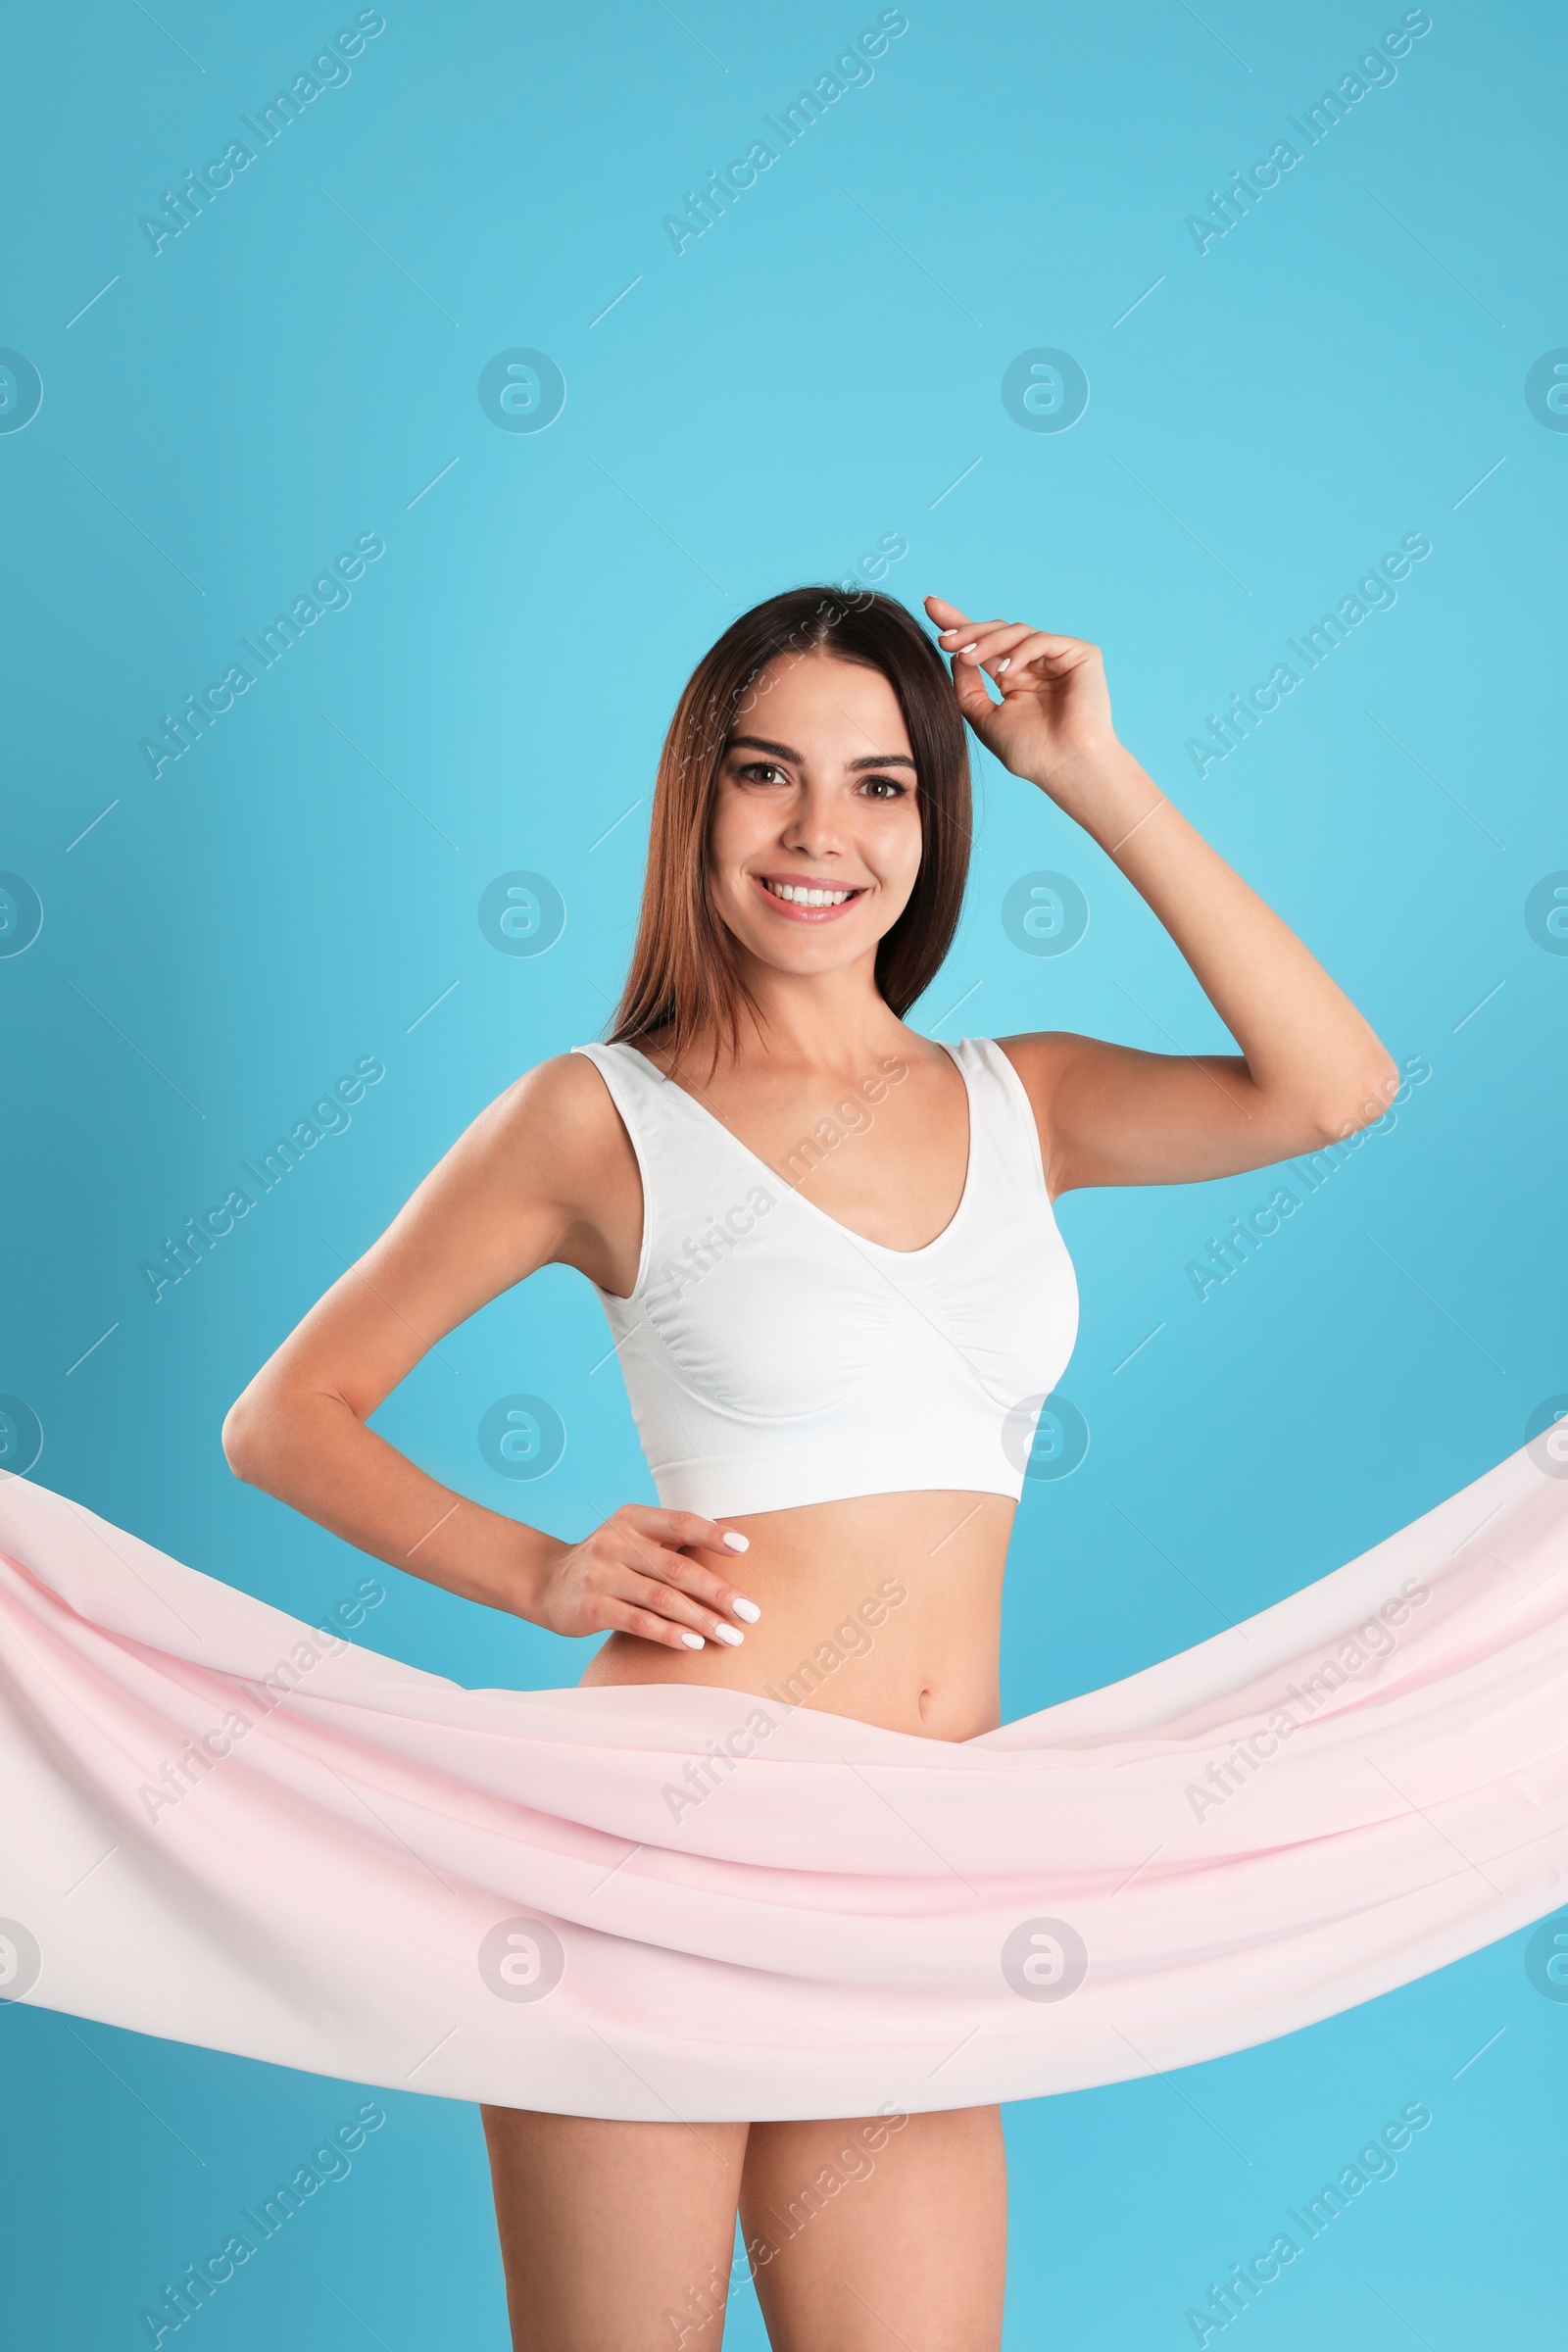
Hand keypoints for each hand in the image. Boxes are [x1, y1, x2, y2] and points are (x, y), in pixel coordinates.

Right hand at [525, 1504, 760, 1653]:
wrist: (545, 1582)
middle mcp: (616, 1542)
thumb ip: (670, 1543)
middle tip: (751, 1613)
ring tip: (731, 1637)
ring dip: (701, 1620)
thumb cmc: (609, 1561)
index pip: (679, 1521)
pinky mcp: (591, 1607)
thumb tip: (734, 1556)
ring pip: (662, 1599)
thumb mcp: (632, 1539)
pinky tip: (694, 1644)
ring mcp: (601, 1575)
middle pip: (677, 1567)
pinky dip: (669, 1633)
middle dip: (719, 1592)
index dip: (712, 1534)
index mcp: (633, 1519)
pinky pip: (638, 1621)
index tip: (745, 1548)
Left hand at [924, 594, 1120, 801]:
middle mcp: (1035, 663)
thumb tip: (955, 654)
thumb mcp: (984, 717)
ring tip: (967, 657)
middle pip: (998, 632)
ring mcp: (1058, 657)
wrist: (1065, 768)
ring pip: (1017, 631)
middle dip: (968, 631)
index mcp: (1014, 677)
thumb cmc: (1030, 752)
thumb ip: (967, 688)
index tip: (930, 605)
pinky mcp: (1081, 654)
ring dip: (987, 642)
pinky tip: (1005, 672)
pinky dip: (1020, 652)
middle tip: (944, 638)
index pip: (985, 644)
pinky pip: (1042, 640)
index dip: (959, 624)